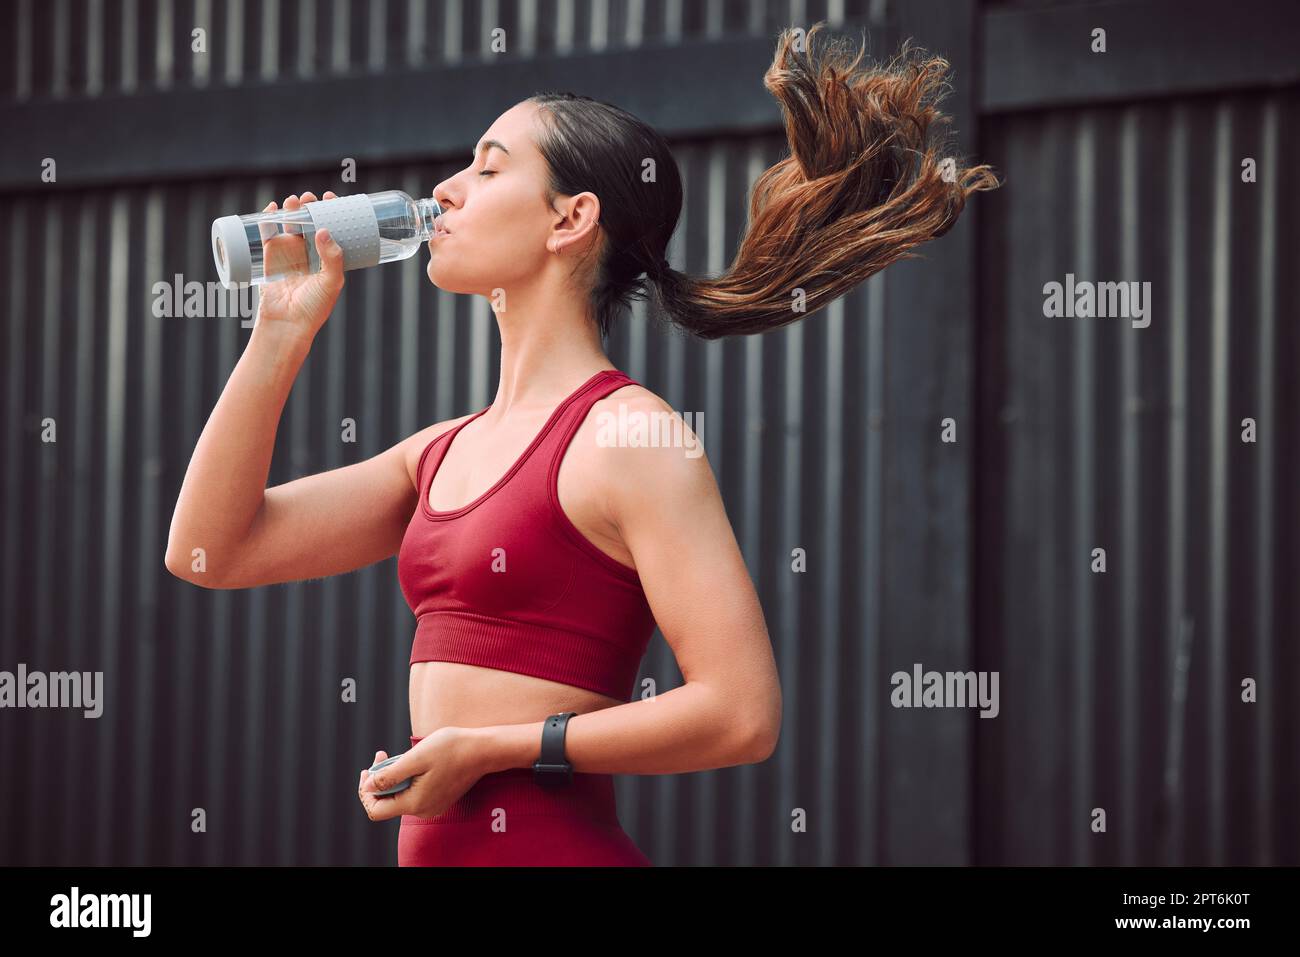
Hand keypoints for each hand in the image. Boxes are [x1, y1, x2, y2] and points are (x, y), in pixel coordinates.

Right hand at [253, 191, 344, 346]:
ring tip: (294, 200)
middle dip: (310, 207)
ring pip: (290, 224)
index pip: (331, 230)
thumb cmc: (314, 307)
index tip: (332, 198)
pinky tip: (272, 208)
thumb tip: (323, 230)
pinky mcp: (270, 257)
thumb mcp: (331, 282)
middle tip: (311, 197)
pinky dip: (269, 218)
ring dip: (291, 209)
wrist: (286, 324)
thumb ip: (332, 258)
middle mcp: (309, 254)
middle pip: (310, 222)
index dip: (331, 212)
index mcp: (327, 258)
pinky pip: (268, 233)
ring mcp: (289, 254)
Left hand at [357, 727, 484, 822]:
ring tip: (400, 756)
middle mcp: (423, 810)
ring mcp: (432, 806)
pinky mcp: (439, 799)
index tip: (369, 769)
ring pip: (401, 797)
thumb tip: (368, 787)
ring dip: (394, 778)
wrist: (483, 750)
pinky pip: (414, 794)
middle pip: (387, 803)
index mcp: (415, 803)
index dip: (366, 791)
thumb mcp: (416, 758)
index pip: (376, 810)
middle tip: (383, 755)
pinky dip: (408, 779)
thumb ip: (390, 776)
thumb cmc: (451, 749)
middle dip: (380, 780)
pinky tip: (414, 762)